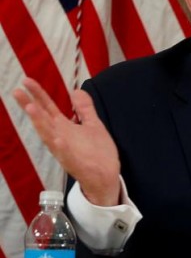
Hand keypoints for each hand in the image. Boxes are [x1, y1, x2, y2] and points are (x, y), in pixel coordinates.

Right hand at [13, 77, 120, 205]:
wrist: (105, 177)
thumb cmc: (97, 152)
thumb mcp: (92, 125)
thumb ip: (84, 109)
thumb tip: (76, 90)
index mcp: (64, 128)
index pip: (48, 108)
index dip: (38, 94)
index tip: (27, 81)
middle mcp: (60, 138)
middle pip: (43, 120)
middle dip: (30, 106)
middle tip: (17, 91)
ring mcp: (65, 151)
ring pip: (49, 136)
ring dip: (40, 123)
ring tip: (31, 108)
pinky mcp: (74, 163)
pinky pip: (66, 155)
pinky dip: (60, 147)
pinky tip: (57, 139)